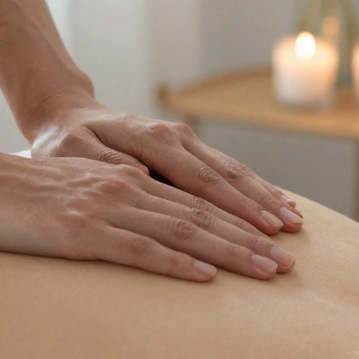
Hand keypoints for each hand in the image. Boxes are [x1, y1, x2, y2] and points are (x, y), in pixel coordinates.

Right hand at [0, 150, 296, 281]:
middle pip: (202, 214)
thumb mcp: (80, 194)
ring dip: (229, 252)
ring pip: (182, 230)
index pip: (197, 199)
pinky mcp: (80, 230)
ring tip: (266, 270)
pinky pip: (137, 248)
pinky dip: (176, 263)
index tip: (276, 238)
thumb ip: (117, 205)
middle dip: (250, 238)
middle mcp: (126, 185)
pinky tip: (205, 278)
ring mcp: (105, 206)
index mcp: (129, 177)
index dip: (240, 218)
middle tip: (289, 263)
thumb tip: (152, 228)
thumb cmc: (21, 194)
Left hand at [26, 91, 303, 234]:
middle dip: (262, 213)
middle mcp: (176, 138)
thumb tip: (136, 178)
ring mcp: (185, 141)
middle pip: (228, 180)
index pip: (201, 182)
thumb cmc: (63, 140)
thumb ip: (101, 167)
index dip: (235, 209)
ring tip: (296, 226)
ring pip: (234, 173)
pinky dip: (255, 190)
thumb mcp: (67, 153)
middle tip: (289, 246)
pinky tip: (278, 207)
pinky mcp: (187, 149)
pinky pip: (227, 171)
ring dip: (266, 200)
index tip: (262, 232)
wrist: (66, 113)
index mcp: (151, 140)